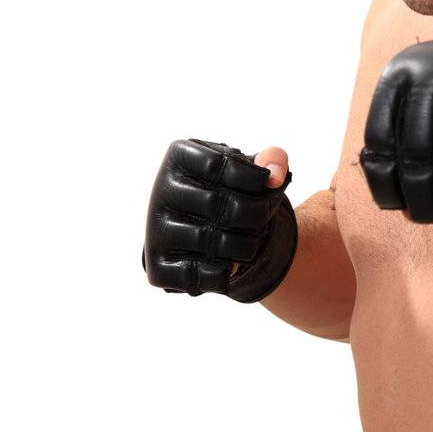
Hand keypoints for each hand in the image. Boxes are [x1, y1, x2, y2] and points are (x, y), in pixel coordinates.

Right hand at [143, 139, 297, 302]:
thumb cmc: (233, 190)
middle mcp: (160, 191)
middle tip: (264, 218)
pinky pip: (198, 275)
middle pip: (220, 204)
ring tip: (250, 241)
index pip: (218, 164)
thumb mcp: (253, 167)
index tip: (264, 184)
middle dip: (256, 214)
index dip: (253, 177)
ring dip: (247, 246)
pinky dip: (224, 274)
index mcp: (179, 157)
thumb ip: (273, 158)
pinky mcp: (157, 266)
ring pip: (213, 242)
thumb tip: (276, 176)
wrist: (208, 229)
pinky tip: (229, 264)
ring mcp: (156, 230)